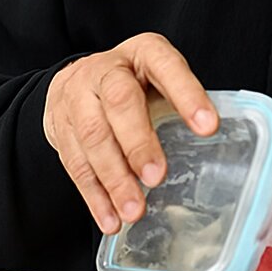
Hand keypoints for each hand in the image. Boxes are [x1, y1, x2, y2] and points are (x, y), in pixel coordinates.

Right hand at [43, 32, 217, 233]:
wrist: (77, 79)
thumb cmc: (134, 81)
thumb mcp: (160, 76)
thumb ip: (180, 101)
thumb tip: (213, 140)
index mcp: (143, 52)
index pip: (166, 67)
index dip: (187, 95)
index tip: (209, 127)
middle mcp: (106, 70)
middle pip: (120, 103)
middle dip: (139, 144)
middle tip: (158, 177)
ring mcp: (77, 97)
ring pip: (93, 138)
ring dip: (115, 179)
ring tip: (135, 210)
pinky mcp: (59, 127)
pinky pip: (75, 164)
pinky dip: (94, 196)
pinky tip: (111, 218)